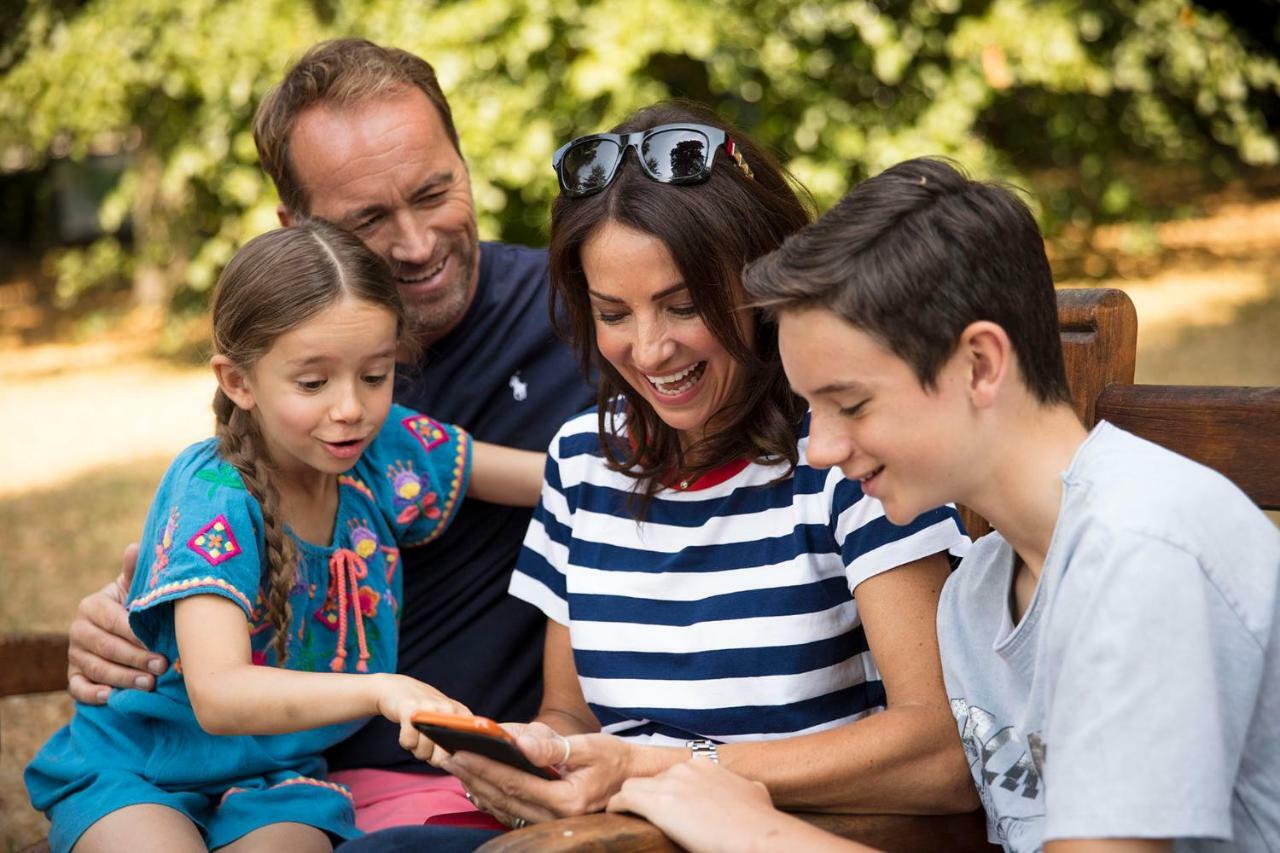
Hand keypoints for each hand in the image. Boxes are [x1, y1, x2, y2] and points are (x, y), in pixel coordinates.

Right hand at [67, 543, 167, 703]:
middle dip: (135, 658)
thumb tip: (136, 547)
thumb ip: (136, 571)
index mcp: (92, 605)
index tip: (160, 642)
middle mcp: (78, 629)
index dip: (136, 633)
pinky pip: (77, 688)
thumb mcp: (137, 587)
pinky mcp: (74, 675)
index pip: (113, 621)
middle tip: (161, 666)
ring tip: (149, 684)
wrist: (124, 627)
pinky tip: (111, 697)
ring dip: (123, 678)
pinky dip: (92, 694)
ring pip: (96, 669)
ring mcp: (74, 654)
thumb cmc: (136, 604)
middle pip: (106, 647)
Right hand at [373, 674, 470, 764]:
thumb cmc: (424, 710)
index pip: (470, 743)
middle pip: (444, 756)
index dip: (458, 758)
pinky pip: (409, 743)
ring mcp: (430, 708)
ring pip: (424, 752)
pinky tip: (407, 729)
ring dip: (417, 750)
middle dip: (432, 758)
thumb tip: (458, 763)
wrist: (397, 688)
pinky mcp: (410, 710)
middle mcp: (449, 709)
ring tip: (417, 733)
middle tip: (427, 745)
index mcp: (462, 713)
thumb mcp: (446, 718)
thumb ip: (455, 737)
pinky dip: (405, 742)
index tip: (448, 759)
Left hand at [444, 723, 632, 827]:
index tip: (461, 751)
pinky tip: (477, 782)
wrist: (633, 779)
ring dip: (478, 786)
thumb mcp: (590, 746)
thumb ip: (554, 747)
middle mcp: (555, 816)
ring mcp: (550, 821)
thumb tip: (519, 742)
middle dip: (474, 775)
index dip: (485, 767)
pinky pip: (512, 810)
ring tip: (457, 767)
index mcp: (566, 800)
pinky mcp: (546, 818)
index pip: (515, 782)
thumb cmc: (614, 759)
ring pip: (504, 806)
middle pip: (504, 796)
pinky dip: (491, 796)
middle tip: (448, 756)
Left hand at [607, 760, 792, 852]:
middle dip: (651, 797)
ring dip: (630, 800)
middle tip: (647, 815)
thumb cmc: (757, 820)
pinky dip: (618, 807)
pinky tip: (614, 815)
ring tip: (624, 814)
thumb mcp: (756, 794)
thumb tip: (752, 790)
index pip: (675, 774)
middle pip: (654, 780)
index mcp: (705, 766)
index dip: (670, 790)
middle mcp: (685, 769)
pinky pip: (625, 799)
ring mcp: (670, 783)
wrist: (752, 833)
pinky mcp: (657, 802)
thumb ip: (747, 788)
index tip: (670, 805)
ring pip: (635, 786)